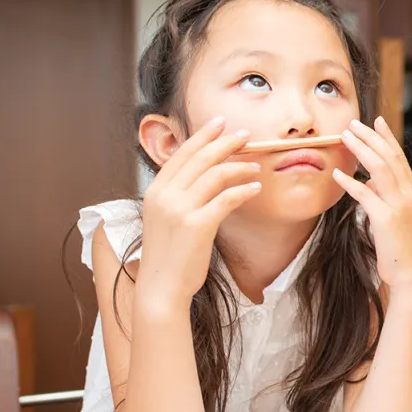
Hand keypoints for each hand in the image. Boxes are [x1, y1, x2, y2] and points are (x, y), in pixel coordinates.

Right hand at [139, 117, 261, 305]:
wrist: (161, 288)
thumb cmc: (169, 256)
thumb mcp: (166, 219)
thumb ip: (179, 196)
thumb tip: (203, 177)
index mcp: (155, 191)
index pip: (182, 154)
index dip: (202, 135)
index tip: (220, 123)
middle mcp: (165, 195)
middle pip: (200, 158)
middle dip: (225, 142)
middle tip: (246, 135)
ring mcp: (180, 209)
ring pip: (215, 174)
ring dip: (240, 166)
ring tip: (256, 166)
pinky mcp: (197, 225)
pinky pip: (226, 198)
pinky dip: (243, 189)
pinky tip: (255, 187)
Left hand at [333, 117, 411, 298]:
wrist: (411, 274)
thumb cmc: (401, 250)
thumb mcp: (395, 219)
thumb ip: (384, 199)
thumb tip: (369, 184)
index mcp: (411, 194)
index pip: (399, 158)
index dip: (388, 137)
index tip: (377, 121)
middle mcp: (407, 196)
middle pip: (389, 157)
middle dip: (371, 137)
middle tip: (353, 123)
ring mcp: (398, 206)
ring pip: (379, 168)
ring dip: (361, 149)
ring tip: (345, 137)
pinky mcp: (385, 219)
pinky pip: (365, 194)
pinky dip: (350, 182)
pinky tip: (337, 173)